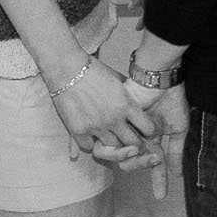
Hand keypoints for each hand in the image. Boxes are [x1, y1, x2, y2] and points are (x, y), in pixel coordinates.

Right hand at [49, 57, 157, 172]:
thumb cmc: (93, 70)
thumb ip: (129, 98)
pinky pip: (90, 147)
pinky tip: (92, 134)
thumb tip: (140, 110)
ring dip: (113, 144)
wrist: (67, 67)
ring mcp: (95, 126)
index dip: (149, 132)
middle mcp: (113, 118)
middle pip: (133, 144)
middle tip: (132, 140)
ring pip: (112, 148)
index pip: (148, 129)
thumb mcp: (118, 80)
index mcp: (126, 104)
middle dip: (135, 144)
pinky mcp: (78, 130)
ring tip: (110, 136)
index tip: (146, 132)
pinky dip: (91, 143)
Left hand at [124, 76, 187, 200]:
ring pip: (122, 153)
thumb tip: (177, 175)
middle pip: (129, 162)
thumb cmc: (171, 99)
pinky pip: (117, 139)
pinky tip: (141, 143)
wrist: (161, 76)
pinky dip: (131, 144)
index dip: (156, 181)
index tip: (161, 196)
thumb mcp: (177, 128)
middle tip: (154, 160)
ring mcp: (123, 128)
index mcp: (144, 139)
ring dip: (137, 157)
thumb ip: (175, 152)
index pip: (146, 165)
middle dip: (143, 164)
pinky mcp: (118, 118)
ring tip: (148, 151)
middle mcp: (131, 136)